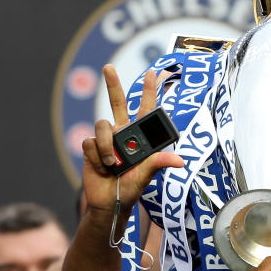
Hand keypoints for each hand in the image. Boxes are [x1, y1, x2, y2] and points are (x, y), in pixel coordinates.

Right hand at [82, 65, 182, 216]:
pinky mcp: (91, 146)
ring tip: (112, 165)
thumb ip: (159, 163)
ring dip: (107, 147)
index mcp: (139, 137)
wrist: (109, 202)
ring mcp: (106, 139)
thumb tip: (180, 161)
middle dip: (113, 84)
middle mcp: (122, 133)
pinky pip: (91, 143)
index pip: (145, 110)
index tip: (153, 73)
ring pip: (102, 126)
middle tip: (108, 67)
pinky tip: (102, 168)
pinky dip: (97, 157)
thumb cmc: (130, 188)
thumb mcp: (147, 175)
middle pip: (116, 102)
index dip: (148, 91)